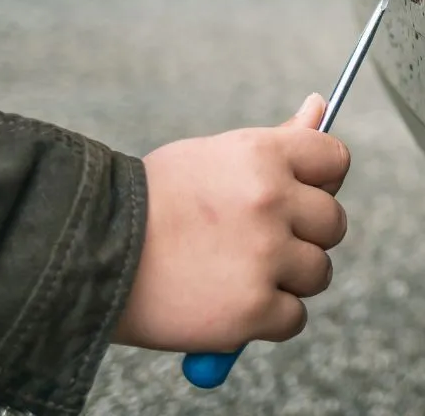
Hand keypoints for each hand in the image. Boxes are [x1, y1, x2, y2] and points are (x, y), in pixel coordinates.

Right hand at [113, 95, 349, 352]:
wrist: (90, 253)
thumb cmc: (153, 201)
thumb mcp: (213, 156)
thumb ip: (276, 142)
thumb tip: (320, 106)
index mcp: (262, 154)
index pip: (334, 160)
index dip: (321, 180)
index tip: (299, 195)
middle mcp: (271, 200)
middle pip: (333, 223)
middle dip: (304, 235)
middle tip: (257, 240)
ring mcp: (265, 257)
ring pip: (318, 273)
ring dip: (287, 279)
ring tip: (234, 271)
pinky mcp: (253, 309)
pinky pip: (294, 317)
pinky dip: (266, 318)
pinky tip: (227, 302)